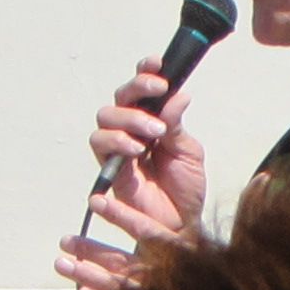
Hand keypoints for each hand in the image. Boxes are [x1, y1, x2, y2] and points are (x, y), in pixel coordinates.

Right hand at [55, 63, 207, 289]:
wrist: (180, 226)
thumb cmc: (185, 190)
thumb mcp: (188, 152)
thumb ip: (177, 125)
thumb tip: (178, 94)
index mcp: (153, 121)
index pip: (144, 90)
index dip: (146, 72)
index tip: (158, 63)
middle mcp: (132, 131)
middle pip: (120, 97)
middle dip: (137, 89)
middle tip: (158, 90)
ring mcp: (118, 149)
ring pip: (106, 118)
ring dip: (129, 117)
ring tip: (153, 131)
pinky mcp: (109, 169)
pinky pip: (101, 146)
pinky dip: (116, 141)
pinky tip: (136, 148)